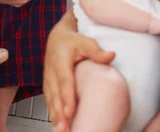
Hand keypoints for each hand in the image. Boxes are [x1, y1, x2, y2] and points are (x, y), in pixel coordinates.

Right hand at [43, 17, 114, 131]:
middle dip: (59, 113)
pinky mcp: (48, 84)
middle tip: (65, 128)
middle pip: (55, 95)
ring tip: (61, 130)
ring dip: (54, 115)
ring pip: (50, 99)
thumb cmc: (72, 40)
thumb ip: (96, 51)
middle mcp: (52, 71)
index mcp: (60, 61)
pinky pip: (49, 100)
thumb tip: (111, 56)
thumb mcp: (85, 41)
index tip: (71, 112)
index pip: (64, 81)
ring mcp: (48, 78)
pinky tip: (57, 125)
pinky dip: (52, 112)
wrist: (56, 37)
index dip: (67, 97)